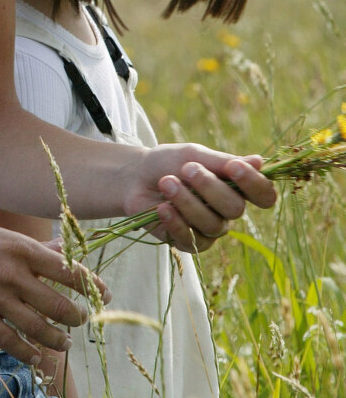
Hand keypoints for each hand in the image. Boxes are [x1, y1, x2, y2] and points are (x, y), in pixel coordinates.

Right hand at [0, 212, 105, 368]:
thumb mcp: (0, 237)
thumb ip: (35, 249)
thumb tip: (66, 253)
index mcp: (20, 248)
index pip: (69, 271)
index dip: (93, 286)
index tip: (105, 295)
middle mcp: (10, 272)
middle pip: (59, 305)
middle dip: (78, 317)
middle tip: (82, 321)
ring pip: (38, 328)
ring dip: (58, 339)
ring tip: (65, 341)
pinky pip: (10, 342)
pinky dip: (30, 353)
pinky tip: (38, 357)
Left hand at [120, 145, 274, 251]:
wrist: (134, 177)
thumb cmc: (168, 163)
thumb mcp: (194, 154)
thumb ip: (223, 162)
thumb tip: (259, 161)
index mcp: (236, 187)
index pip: (264, 195)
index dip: (255, 184)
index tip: (233, 167)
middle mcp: (227, 211)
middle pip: (235, 209)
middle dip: (210, 187)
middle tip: (186, 169)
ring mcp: (209, 229)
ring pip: (212, 224)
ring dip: (187, 201)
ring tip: (166, 182)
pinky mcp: (189, 242)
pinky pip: (191, 240)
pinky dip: (175, 222)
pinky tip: (162, 207)